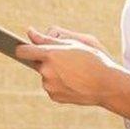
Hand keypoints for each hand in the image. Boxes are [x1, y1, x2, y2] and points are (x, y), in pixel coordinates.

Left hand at [15, 27, 129, 106]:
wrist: (107, 84)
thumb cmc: (93, 59)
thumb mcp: (73, 43)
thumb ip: (48, 39)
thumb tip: (29, 32)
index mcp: (50, 54)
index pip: (23, 51)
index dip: (22, 49)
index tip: (24, 48)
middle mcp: (46, 71)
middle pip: (37, 63)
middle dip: (47, 60)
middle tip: (66, 61)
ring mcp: (49, 85)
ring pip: (45, 75)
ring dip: (54, 73)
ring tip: (74, 72)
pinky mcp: (54, 96)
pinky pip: (51, 87)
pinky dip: (59, 84)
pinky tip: (74, 82)